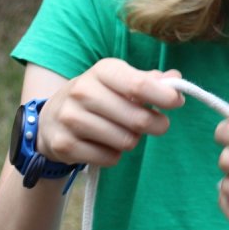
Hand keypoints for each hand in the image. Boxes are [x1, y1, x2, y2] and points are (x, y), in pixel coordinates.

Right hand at [34, 58, 183, 166]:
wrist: (51, 118)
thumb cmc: (98, 97)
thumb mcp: (120, 81)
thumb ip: (149, 80)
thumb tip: (175, 80)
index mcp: (102, 71)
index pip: (139, 85)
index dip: (164, 97)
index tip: (177, 103)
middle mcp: (82, 91)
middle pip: (137, 119)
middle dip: (155, 125)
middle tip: (157, 124)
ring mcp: (70, 118)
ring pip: (126, 141)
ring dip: (132, 140)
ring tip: (122, 131)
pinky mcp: (65, 144)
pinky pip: (109, 158)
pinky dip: (114, 155)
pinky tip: (104, 144)